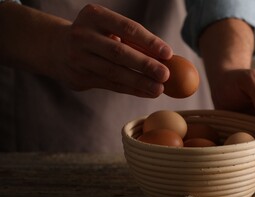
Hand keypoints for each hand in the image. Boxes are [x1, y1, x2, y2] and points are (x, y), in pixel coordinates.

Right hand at [53, 4, 172, 96]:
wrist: (55, 47)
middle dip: (145, 65)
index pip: (127, 28)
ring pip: (114, 72)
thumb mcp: (107, 28)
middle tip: (165, 75)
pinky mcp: (79, 76)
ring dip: (139, 82)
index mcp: (94, 15)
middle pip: (119, 52)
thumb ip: (131, 39)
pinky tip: (146, 92)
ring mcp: (78, 57)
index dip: (149, 42)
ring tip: (159, 89)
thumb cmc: (94, 36)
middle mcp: (83, 35)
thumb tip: (166, 57)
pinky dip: (131, 89)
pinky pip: (110, 84)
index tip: (168, 53)